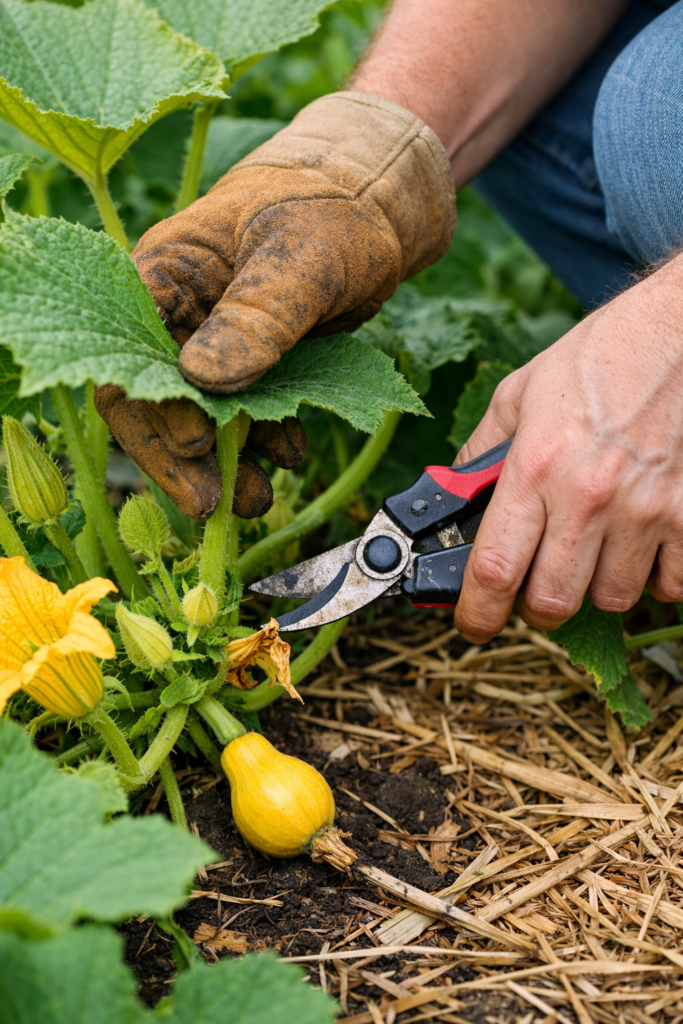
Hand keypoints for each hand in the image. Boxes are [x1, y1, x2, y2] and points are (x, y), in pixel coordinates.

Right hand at [96, 92, 452, 516]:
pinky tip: (288, 458)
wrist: (375, 208)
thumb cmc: (331, 208)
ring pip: (201, 415)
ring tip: (254, 501)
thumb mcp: (301, 254)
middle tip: (211, 506)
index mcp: (164, 273)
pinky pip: (244, 414)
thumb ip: (258, 314)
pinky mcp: (250, 363)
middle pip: (156, 398)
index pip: (130, 353)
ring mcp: (213, 342)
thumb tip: (204, 379)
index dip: (152, 408)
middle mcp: (177, 314)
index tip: (198, 444)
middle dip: (181, 457)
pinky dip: (262, 442)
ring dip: (225, 463)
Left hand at [453, 252, 682, 641]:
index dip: (477, 612)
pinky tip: (639, 545)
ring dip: (594, 587)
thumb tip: (453, 495)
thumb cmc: (595, 360)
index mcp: (536, 466)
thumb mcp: (518, 396)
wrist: (675, 332)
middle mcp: (589, 496)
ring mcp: (645, 510)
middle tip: (535, 583)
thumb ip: (483, 453)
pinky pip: (669, 586)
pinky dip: (652, 578)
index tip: (472, 624)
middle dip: (535, 606)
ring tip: (592, 548)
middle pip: (552, 601)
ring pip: (611, 599)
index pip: (495, 567)